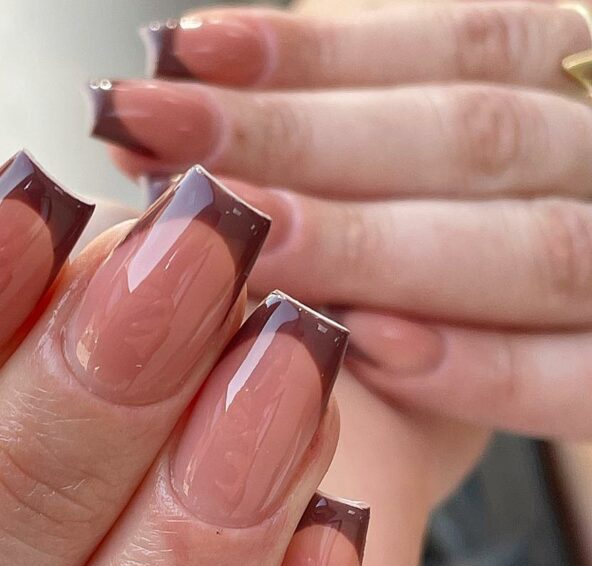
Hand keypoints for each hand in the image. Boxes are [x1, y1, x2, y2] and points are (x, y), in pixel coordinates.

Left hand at [89, 0, 591, 436]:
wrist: (590, 315)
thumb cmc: (484, 227)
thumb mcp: (438, 144)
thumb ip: (351, 118)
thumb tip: (185, 101)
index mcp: (580, 81)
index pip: (460, 45)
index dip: (317, 55)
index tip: (180, 55)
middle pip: (471, 139)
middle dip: (301, 142)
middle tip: (156, 141)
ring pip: (530, 251)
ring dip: (371, 248)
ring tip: (240, 243)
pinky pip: (581, 382)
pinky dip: (483, 371)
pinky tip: (367, 349)